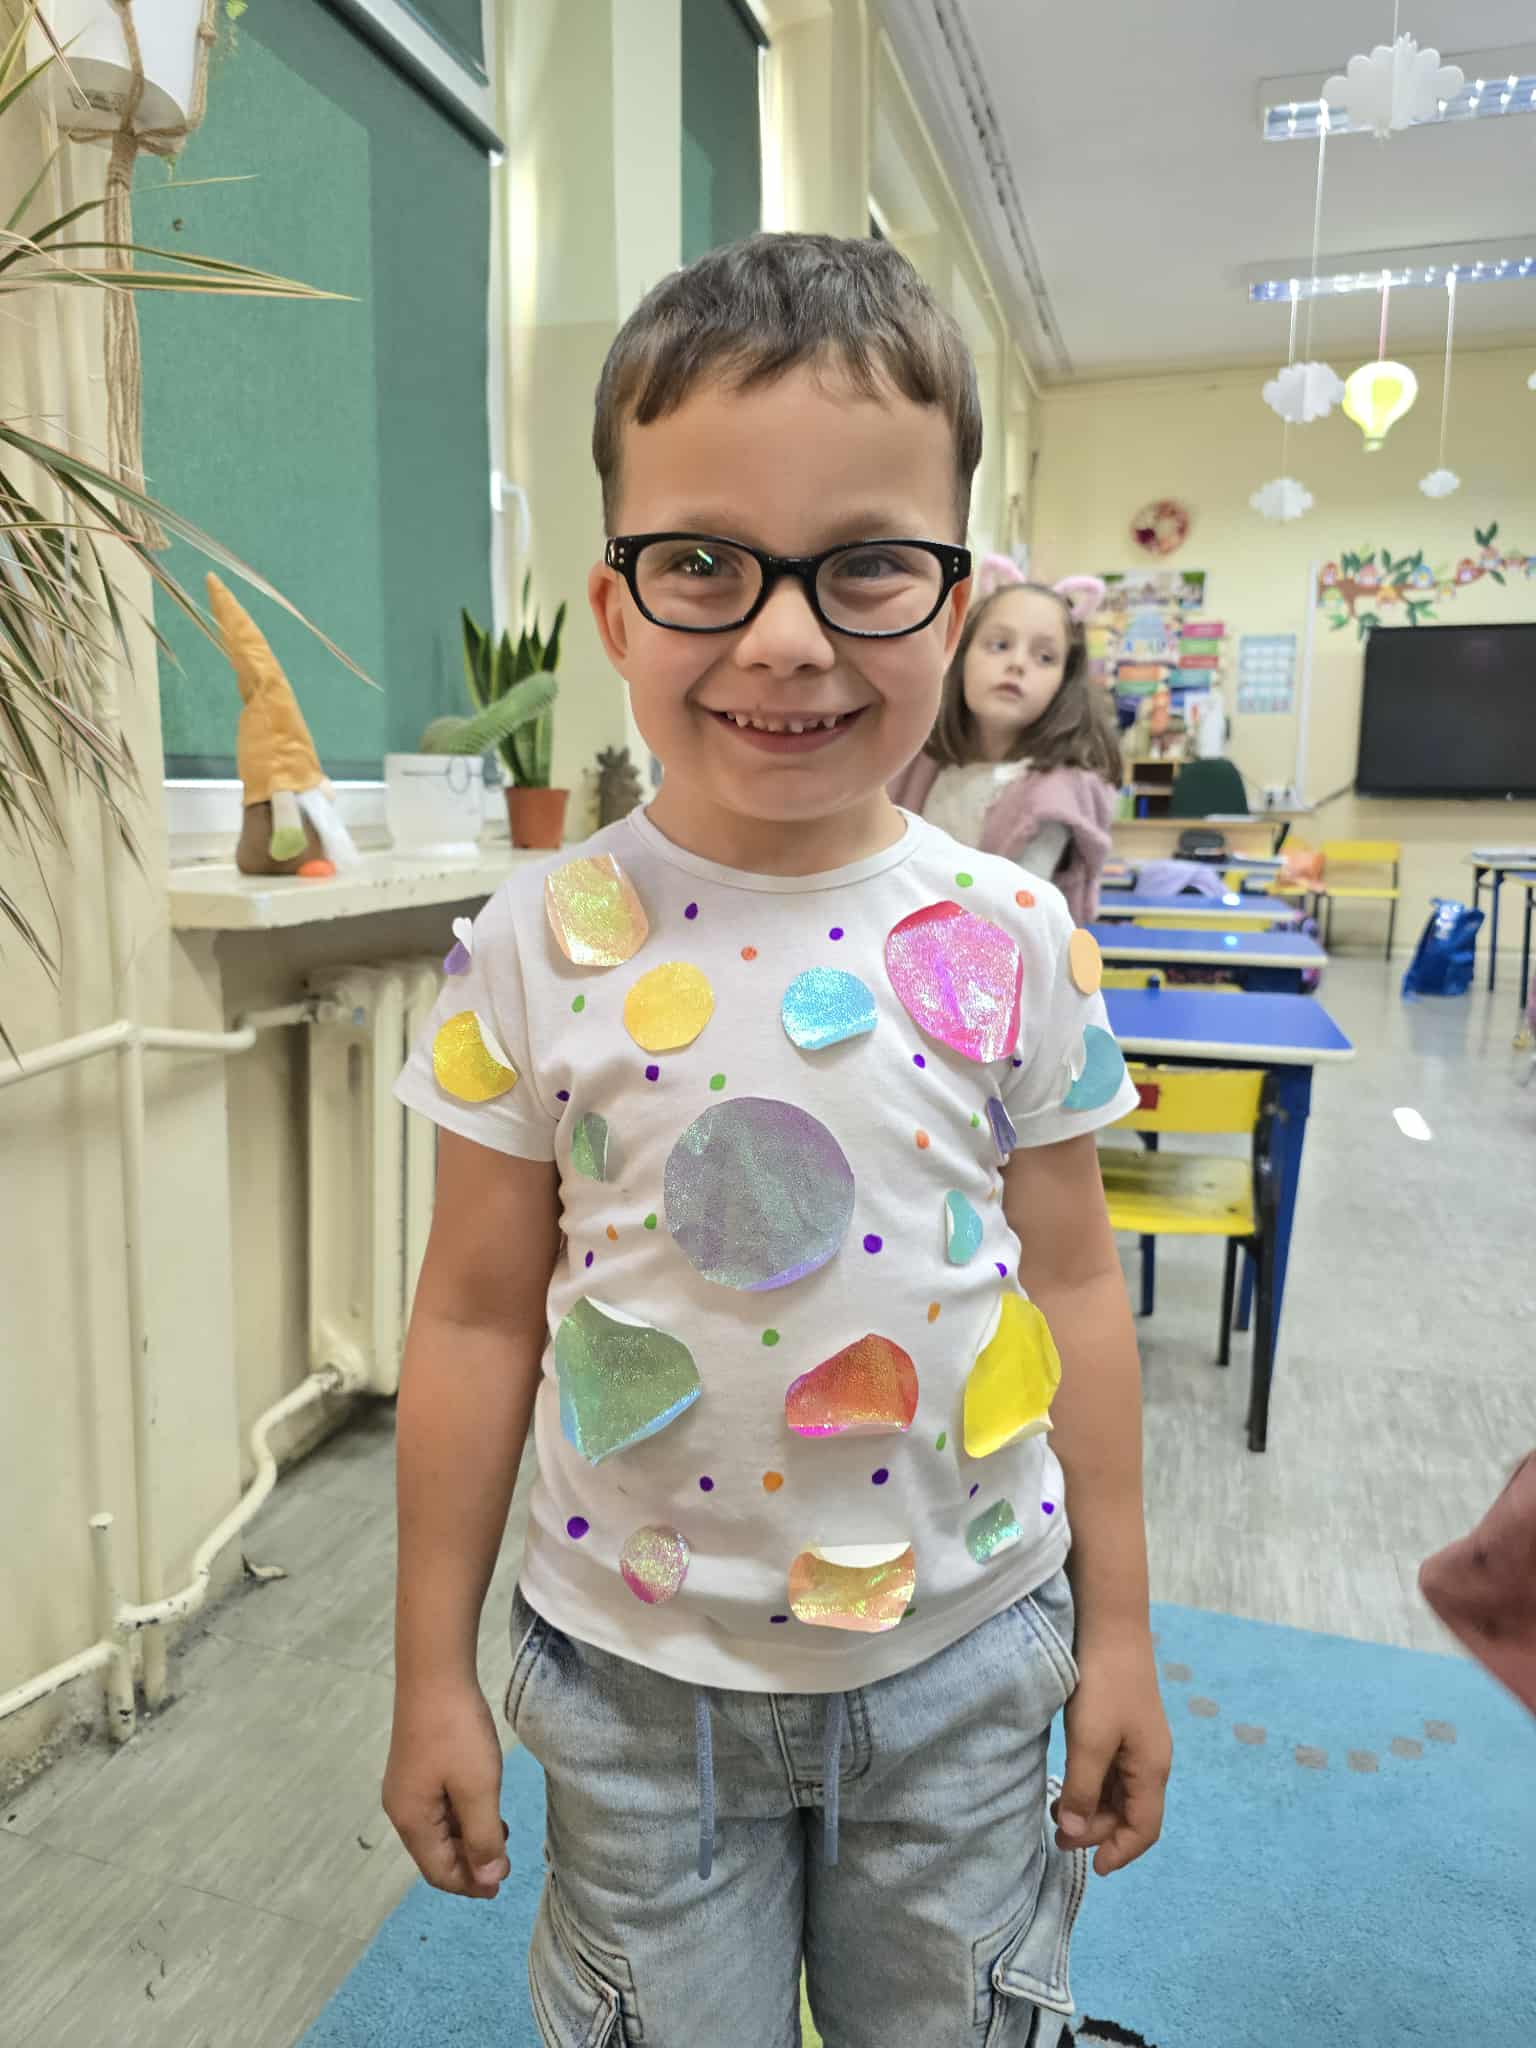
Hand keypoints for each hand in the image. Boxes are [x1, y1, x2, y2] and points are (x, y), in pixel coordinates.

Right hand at [382, 1678, 509, 1898]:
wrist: (435, 1674)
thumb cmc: (456, 1733)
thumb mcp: (478, 1788)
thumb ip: (484, 1837)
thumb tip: (487, 1879)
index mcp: (412, 1821)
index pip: (439, 1872)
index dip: (470, 1885)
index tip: (502, 1885)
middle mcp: (401, 1809)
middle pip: (435, 1854)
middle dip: (470, 1864)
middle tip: (505, 1863)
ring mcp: (406, 1787)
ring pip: (439, 1830)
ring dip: (468, 1839)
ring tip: (501, 1835)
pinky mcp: (415, 1767)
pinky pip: (438, 1808)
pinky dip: (462, 1816)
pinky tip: (484, 1807)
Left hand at [1053, 1634, 1170, 1875]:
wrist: (1110, 1628)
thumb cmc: (1103, 1685)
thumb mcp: (1089, 1742)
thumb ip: (1082, 1790)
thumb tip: (1074, 1832)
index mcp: (1152, 1769)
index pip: (1144, 1829)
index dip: (1120, 1852)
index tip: (1093, 1868)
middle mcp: (1150, 1762)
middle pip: (1130, 1814)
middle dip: (1097, 1831)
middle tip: (1058, 1834)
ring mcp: (1137, 1745)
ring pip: (1118, 1794)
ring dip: (1091, 1809)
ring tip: (1056, 1813)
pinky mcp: (1122, 1729)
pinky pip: (1110, 1773)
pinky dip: (1090, 1787)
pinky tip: (1066, 1784)